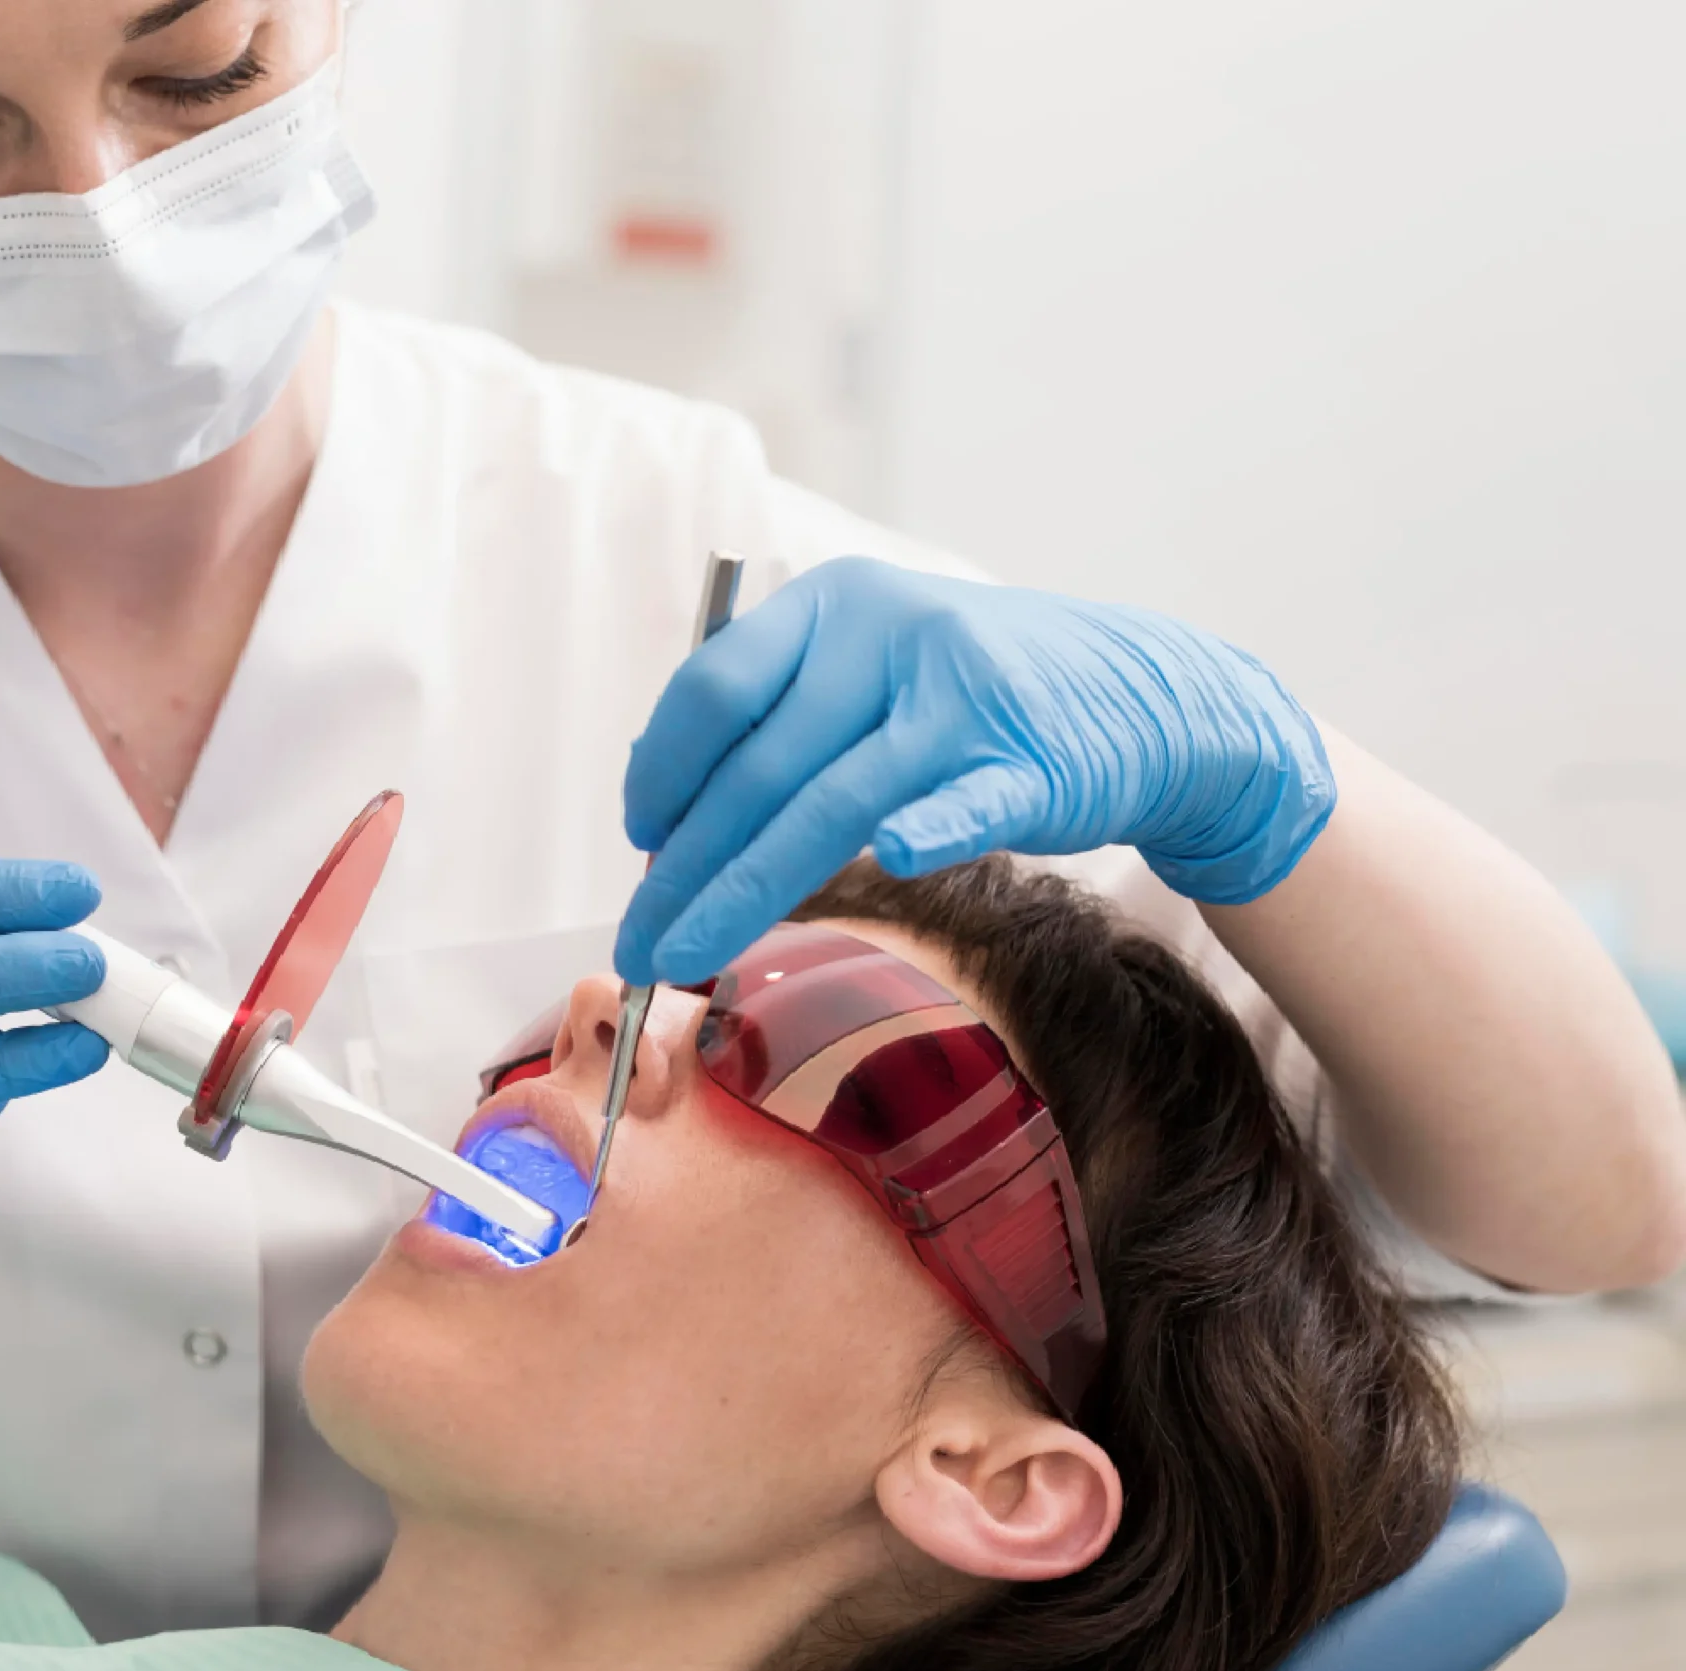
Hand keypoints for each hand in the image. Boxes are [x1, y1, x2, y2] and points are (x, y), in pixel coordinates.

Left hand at [617, 557, 1334, 984]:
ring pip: (831, 804)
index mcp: (833, 605)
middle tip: (641, 941)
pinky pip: (967, 803)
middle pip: (759, 766)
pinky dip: (931, 830)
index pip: (715, 689)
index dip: (661, 773)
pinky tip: (894, 862)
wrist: (1142, 695)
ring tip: (685, 954)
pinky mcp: (1033, 762)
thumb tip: (660, 809)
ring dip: (746, 889)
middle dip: (686, 866)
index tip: (639, 842)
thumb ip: (774, 721)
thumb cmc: (971, 695)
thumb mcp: (865, 666)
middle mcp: (888, 635)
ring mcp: (963, 697)